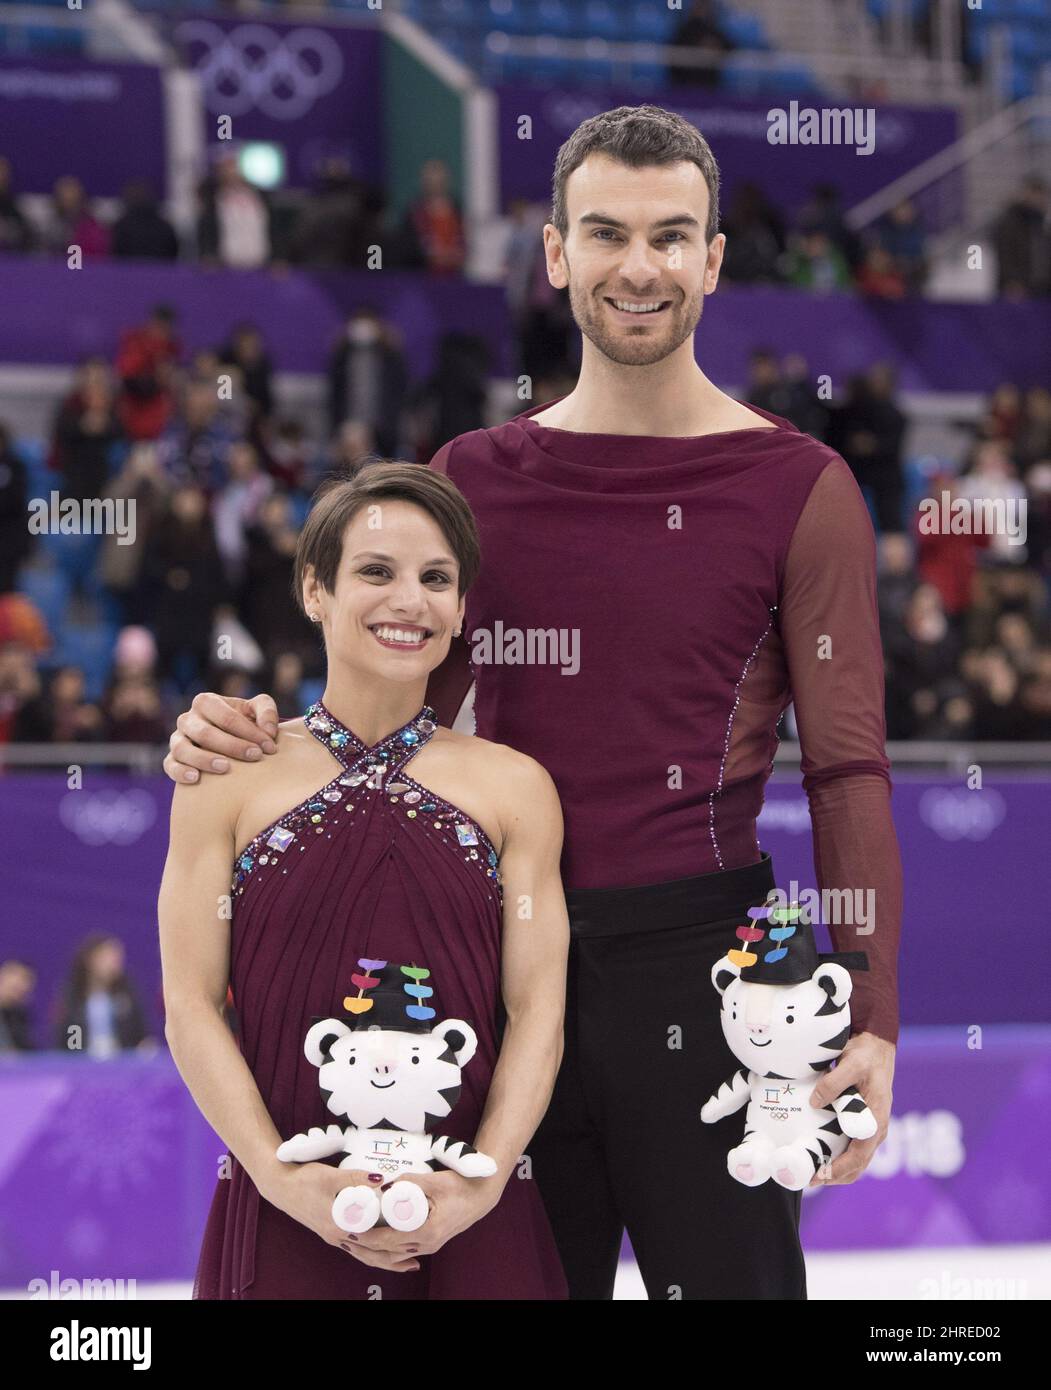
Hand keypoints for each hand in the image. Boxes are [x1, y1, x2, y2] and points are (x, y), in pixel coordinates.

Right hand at [163, 691, 279, 783]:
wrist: (231, 742)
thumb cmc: (244, 723)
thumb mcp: (257, 709)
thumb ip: (267, 711)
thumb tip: (269, 731)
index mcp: (206, 702)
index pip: (226, 716)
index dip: (249, 731)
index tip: (269, 747)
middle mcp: (187, 718)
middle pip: (204, 732)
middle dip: (232, 745)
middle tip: (255, 756)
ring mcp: (177, 739)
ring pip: (182, 748)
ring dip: (203, 759)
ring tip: (225, 768)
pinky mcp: (172, 759)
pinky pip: (169, 765)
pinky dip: (180, 771)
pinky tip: (196, 778)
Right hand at [262, 1164, 420, 1273]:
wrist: (280, 1185)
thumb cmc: (303, 1181)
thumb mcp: (331, 1176)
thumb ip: (356, 1178)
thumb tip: (381, 1180)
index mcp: (339, 1226)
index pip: (372, 1242)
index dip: (393, 1244)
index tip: (413, 1242)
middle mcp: (337, 1237)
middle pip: (369, 1255)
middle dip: (393, 1260)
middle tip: (415, 1262)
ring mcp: (333, 1236)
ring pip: (362, 1254)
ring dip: (382, 1259)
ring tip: (403, 1262)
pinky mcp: (331, 1231)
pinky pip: (355, 1248)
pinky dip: (370, 1251)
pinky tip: (379, 1247)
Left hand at [350, 1171, 497, 1261]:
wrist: (480, 1195)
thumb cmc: (460, 1186)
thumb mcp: (435, 1180)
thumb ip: (409, 1182)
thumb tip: (385, 1183)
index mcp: (426, 1232)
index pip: (388, 1240)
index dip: (367, 1236)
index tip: (350, 1228)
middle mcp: (426, 1245)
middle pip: (388, 1252)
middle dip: (366, 1245)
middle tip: (347, 1232)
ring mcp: (428, 1246)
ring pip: (395, 1254)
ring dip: (375, 1247)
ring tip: (357, 1236)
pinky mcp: (429, 1243)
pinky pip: (403, 1250)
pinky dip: (387, 1246)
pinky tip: (377, 1238)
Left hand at [808, 1030, 893, 1186]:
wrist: (877, 1044)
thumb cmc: (866, 1055)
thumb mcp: (851, 1064)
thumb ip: (833, 1084)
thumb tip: (814, 1103)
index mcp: (876, 1120)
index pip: (859, 1156)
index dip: (839, 1169)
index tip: (820, 1176)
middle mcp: (876, 1129)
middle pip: (858, 1166)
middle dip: (835, 1177)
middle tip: (809, 1180)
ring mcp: (871, 1127)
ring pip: (856, 1160)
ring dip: (836, 1170)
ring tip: (811, 1172)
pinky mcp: (863, 1122)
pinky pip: (852, 1147)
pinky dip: (838, 1156)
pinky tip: (820, 1153)